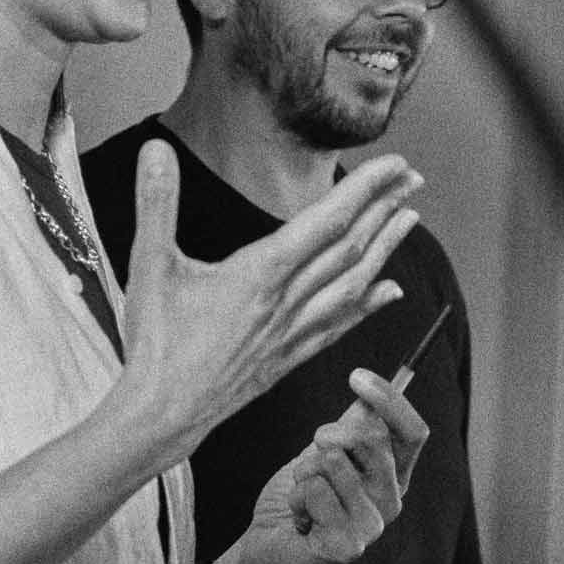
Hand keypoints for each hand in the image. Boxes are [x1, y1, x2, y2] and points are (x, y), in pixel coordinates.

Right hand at [109, 141, 420, 467]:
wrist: (161, 415)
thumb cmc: (154, 345)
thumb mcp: (149, 265)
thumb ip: (156, 203)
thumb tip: (154, 149)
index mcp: (259, 275)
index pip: (326, 221)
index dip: (365, 189)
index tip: (393, 163)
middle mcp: (286, 303)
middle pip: (350, 248)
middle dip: (385, 208)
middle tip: (414, 178)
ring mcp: (292, 333)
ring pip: (353, 285)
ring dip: (385, 249)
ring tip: (409, 220)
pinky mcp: (288, 358)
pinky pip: (339, 325)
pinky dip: (369, 304)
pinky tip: (388, 292)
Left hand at [202, 366, 431, 563]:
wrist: (267, 548)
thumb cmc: (300, 498)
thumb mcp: (325, 452)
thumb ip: (351, 427)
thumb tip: (370, 397)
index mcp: (393, 476)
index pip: (412, 432)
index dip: (389, 400)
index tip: (357, 376)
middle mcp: (391, 501)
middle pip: (372, 437)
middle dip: (328, 433)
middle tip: (312, 452)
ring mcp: (373, 526)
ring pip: (333, 460)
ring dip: (304, 470)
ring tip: (303, 495)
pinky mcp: (348, 546)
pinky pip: (315, 491)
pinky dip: (296, 497)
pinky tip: (299, 519)